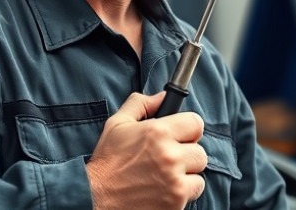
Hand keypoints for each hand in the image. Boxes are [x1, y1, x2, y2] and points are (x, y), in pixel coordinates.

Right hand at [85, 92, 206, 209]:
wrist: (95, 198)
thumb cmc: (106, 162)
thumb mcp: (117, 124)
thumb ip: (141, 104)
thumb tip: (162, 96)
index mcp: (158, 132)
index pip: (196, 123)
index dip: (188, 128)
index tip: (181, 135)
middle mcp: (170, 156)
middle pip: (200, 151)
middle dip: (187, 153)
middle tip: (169, 158)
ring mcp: (174, 182)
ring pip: (199, 173)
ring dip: (187, 174)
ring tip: (166, 175)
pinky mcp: (176, 202)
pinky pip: (194, 192)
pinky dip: (184, 192)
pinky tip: (165, 189)